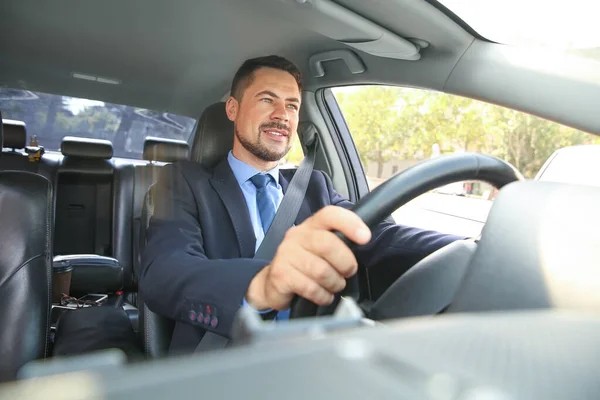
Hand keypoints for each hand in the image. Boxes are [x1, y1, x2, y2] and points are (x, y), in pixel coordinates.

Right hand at [245, 206, 371, 310]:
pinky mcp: (281, 275)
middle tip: (348, 272)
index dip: (350, 223)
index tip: (365, 238)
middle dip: (345, 263)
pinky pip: (311, 288)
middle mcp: (297, 236)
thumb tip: (364, 240)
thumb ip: (338, 241)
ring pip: (321, 270)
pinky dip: (323, 295)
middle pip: (328, 244)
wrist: (271, 282)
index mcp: (311, 226)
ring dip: (334, 283)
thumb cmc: (303, 263)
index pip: (330, 215)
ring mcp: (286, 254)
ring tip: (334, 286)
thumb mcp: (319, 247)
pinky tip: (323, 295)